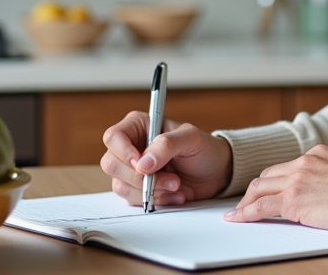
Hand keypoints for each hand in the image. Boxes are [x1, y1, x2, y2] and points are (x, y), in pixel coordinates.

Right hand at [100, 111, 232, 206]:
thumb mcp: (191, 139)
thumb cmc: (205, 149)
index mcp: (140, 126)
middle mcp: (132, 147)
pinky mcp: (139, 189)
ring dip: (151, 191)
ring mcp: (133, 170)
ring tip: (176, 185)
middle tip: (169, 178)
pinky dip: (155, 200)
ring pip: (121, 185)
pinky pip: (133, 200)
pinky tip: (174, 194)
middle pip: (112, 164)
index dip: (123, 152)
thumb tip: (142, 163)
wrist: (216, 173)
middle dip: (140, 177)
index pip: (114, 137)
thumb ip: (166, 145)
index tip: (140, 163)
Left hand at [224, 145, 327, 231]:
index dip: (276, 179)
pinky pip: (260, 207)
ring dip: (247, 201)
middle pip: (269, 175)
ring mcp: (295, 181)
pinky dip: (245, 213)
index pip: (288, 166)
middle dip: (257, 189)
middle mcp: (303, 163)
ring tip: (238, 212)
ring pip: (260, 188)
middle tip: (249, 200)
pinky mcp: (292, 201)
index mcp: (317, 154)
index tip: (272, 187)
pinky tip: (237, 218)